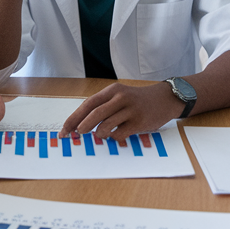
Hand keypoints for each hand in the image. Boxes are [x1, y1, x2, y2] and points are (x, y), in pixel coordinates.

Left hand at [59, 83, 182, 142]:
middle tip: (77, 134)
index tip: (65, 130)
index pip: (88, 104)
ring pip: (106, 125)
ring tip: (100, 134)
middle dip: (82, 126)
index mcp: (112, 90)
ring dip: (99, 133)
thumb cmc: (136, 100)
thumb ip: (103, 107)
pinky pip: (120, 134)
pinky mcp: (139, 122)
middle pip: (95, 114)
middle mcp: (121, 98)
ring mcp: (131, 110)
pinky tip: (115, 135)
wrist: (164, 99)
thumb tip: (80, 125)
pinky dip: (113, 137)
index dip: (74, 118)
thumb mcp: (119, 97)